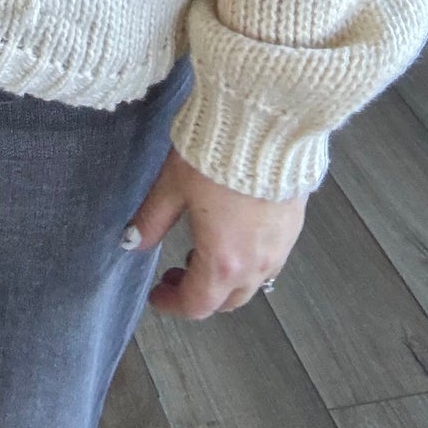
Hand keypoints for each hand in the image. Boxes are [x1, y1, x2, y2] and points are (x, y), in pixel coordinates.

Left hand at [124, 146, 307, 318]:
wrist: (266, 123)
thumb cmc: (216, 153)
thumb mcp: (172, 185)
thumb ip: (152, 219)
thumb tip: (132, 241)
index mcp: (223, 261)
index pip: (197, 303)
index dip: (172, 304)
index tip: (158, 295)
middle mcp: (257, 263)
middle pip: (228, 300)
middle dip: (200, 294)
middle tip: (176, 273)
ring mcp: (280, 247)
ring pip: (252, 281)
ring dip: (225, 278)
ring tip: (201, 248)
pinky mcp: (295, 225)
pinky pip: (270, 258)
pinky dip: (248, 258)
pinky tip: (233, 231)